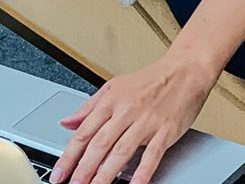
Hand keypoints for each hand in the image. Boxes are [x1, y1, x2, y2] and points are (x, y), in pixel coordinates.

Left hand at [48, 52, 219, 183]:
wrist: (185, 70)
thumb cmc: (151, 80)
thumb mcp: (114, 87)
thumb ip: (89, 107)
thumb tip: (66, 122)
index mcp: (111, 101)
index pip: (84, 132)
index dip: (69, 155)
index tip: (59, 172)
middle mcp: (126, 111)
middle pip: (99, 144)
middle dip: (83, 169)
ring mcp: (146, 122)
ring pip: (121, 151)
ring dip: (105, 174)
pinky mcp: (165, 131)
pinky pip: (152, 154)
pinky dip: (143, 171)